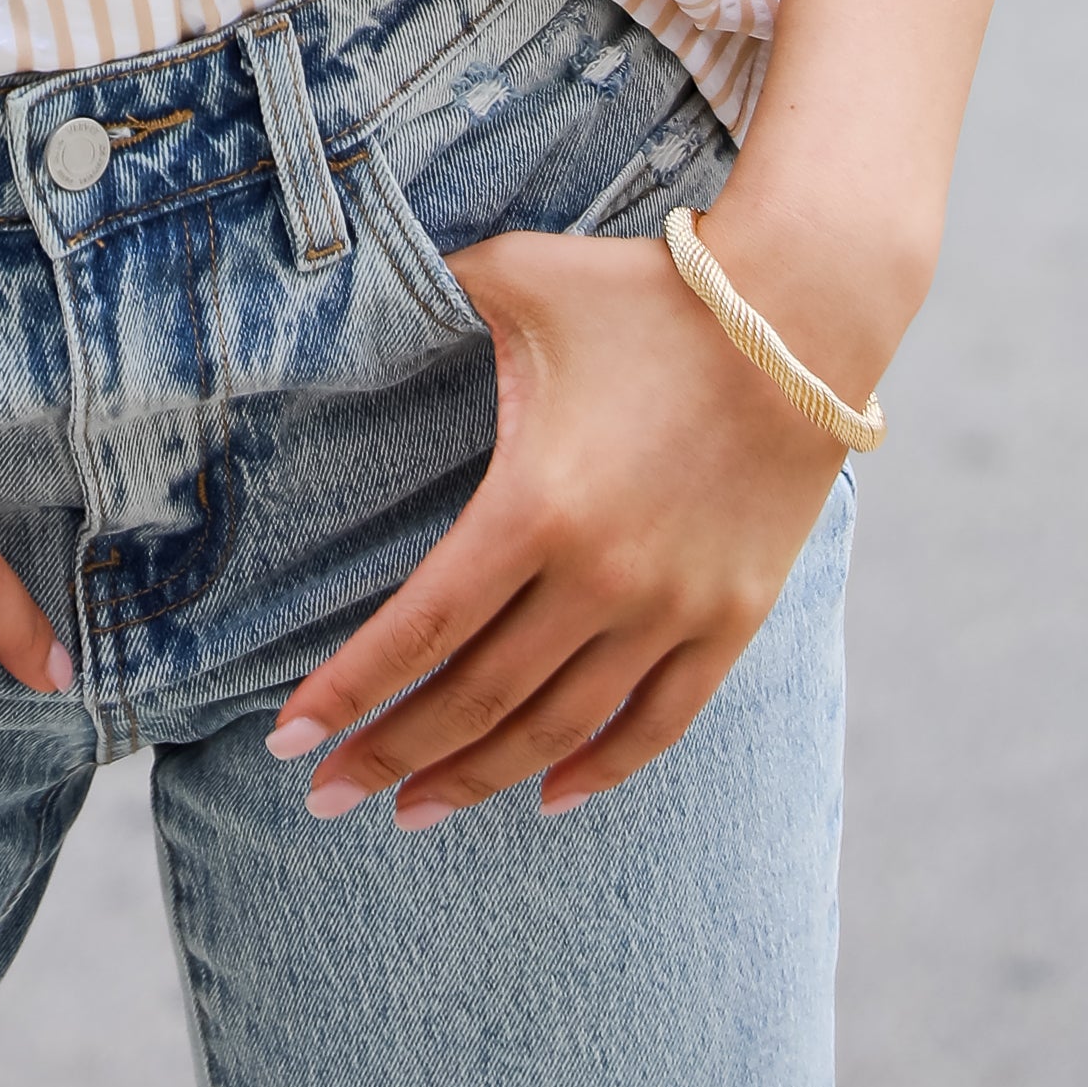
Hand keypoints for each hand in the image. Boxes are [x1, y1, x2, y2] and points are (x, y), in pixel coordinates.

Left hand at [267, 232, 848, 825]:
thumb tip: (348, 284)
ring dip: (479, 778)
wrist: (800, 312)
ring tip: (413, 809)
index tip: (287, 739)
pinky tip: (547, 798)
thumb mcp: (516, 276)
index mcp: (534, 504)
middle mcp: (601, 577)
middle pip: (476, 699)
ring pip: (558, 730)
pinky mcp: (731, 619)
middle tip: (327, 797)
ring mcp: (672, 608)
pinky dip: (600, 772)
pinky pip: (658, 724)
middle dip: (390, 756)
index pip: (420, 628)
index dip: (350, 691)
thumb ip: (427, 290)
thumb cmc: (639, 289)